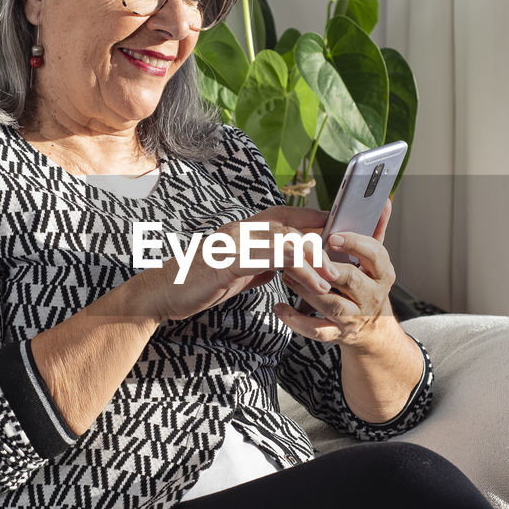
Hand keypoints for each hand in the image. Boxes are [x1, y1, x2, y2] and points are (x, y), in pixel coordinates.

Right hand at [142, 205, 329, 324]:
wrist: (162, 293)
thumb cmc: (197, 283)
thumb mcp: (236, 271)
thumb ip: (260, 264)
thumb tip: (284, 267)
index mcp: (243, 229)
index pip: (285, 215)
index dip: (313, 218)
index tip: (339, 227)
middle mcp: (241, 229)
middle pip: (292, 226)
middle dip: (321, 241)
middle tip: (345, 258)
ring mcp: (235, 242)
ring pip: (287, 241)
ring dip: (315, 258)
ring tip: (335, 276)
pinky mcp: (231, 260)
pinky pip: (273, 260)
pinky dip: (299, 270)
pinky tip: (315, 284)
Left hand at [274, 198, 395, 345]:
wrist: (373, 332)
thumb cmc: (368, 287)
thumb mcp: (376, 261)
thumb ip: (377, 230)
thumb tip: (384, 202)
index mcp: (382, 274)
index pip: (374, 255)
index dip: (354, 244)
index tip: (332, 236)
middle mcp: (371, 296)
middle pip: (351, 280)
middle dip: (326, 267)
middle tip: (302, 254)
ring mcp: (354, 318)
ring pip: (332, 305)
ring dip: (307, 289)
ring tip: (286, 275)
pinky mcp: (337, 334)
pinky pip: (317, 330)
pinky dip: (297, 321)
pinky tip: (280, 308)